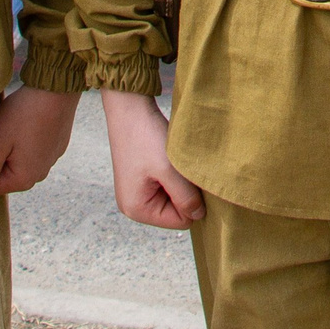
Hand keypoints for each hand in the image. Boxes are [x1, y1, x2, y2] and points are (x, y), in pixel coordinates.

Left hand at [0, 86, 81, 208]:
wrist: (56, 88)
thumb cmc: (22, 116)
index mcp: (23, 180)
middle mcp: (40, 175)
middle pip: (6, 173)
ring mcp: (51, 159)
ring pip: (20, 159)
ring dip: (12, 146)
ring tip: (13, 125)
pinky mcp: (57, 144)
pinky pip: (34, 148)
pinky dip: (27, 137)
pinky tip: (27, 121)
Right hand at [101, 90, 204, 227]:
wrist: (129, 107)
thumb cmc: (146, 137)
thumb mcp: (170, 170)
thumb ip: (186, 197)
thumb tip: (199, 216)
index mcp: (137, 210)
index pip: (180, 221)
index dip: (193, 201)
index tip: (190, 176)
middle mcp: (133, 206)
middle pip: (176, 211)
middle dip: (185, 191)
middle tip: (182, 166)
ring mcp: (136, 192)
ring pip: (174, 197)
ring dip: (180, 181)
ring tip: (174, 161)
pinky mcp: (141, 179)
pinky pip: (166, 185)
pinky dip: (173, 173)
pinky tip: (169, 157)